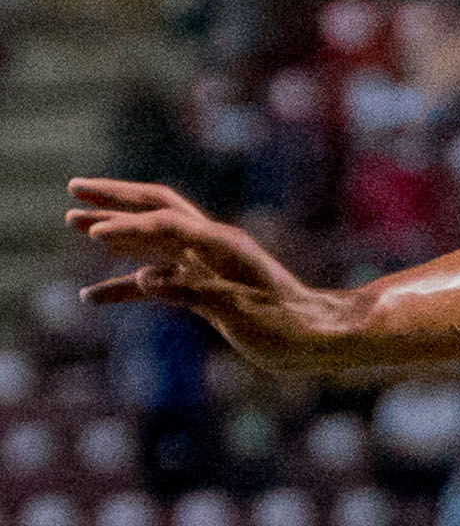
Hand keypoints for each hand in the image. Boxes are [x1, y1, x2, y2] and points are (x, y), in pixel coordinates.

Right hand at [65, 179, 361, 371]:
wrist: (321, 338)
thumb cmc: (289, 327)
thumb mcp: (241, 314)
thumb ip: (193, 294)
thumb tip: (144, 279)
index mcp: (224, 246)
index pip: (166, 224)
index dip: (127, 227)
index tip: (92, 232)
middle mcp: (213, 247)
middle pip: (157, 210)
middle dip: (115, 199)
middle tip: (74, 187)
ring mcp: (208, 265)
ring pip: (151, 240)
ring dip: (114, 232)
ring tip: (72, 221)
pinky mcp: (205, 287)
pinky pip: (157, 279)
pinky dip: (124, 283)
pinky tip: (91, 296)